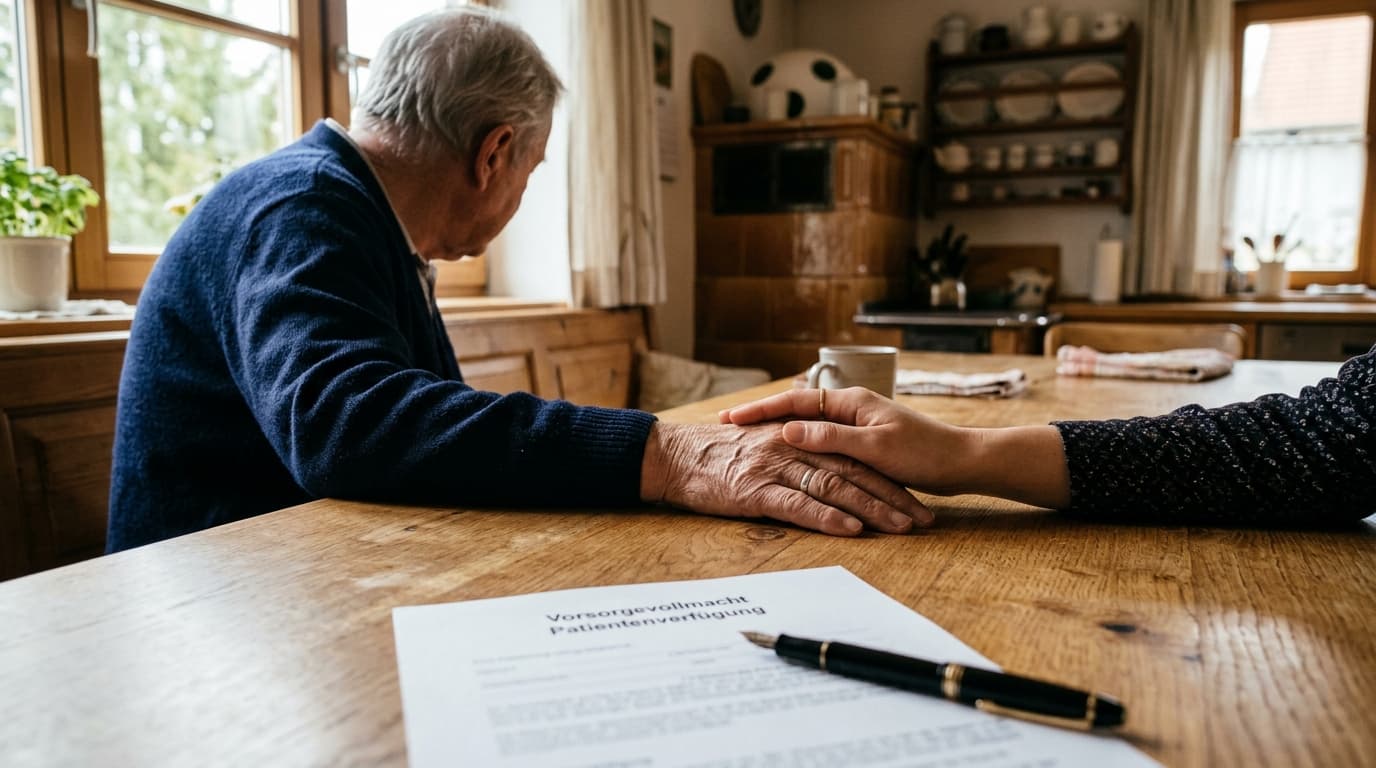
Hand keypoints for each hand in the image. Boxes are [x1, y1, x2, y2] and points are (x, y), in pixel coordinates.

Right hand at [639, 421, 931, 535]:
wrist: (672, 457)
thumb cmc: (716, 454)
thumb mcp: (763, 443)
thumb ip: (799, 449)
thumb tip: (831, 467)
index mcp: (798, 430)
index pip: (852, 452)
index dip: (886, 475)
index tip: (914, 497)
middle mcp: (792, 443)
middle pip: (853, 470)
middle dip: (891, 495)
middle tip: (921, 519)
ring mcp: (775, 465)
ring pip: (834, 486)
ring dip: (871, 508)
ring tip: (900, 527)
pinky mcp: (757, 489)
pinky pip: (799, 503)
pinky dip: (827, 516)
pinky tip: (851, 529)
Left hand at [719, 387, 1070, 508]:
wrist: (964, 461)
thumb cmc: (921, 455)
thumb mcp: (870, 447)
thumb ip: (832, 438)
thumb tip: (790, 433)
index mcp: (850, 406)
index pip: (796, 403)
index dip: (762, 409)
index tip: (728, 416)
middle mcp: (853, 409)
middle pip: (796, 407)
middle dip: (758, 413)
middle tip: (721, 421)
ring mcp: (863, 424)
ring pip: (811, 421)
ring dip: (775, 422)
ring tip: (738, 430)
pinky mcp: (876, 443)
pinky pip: (833, 444)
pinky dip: (808, 442)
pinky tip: (783, 443)